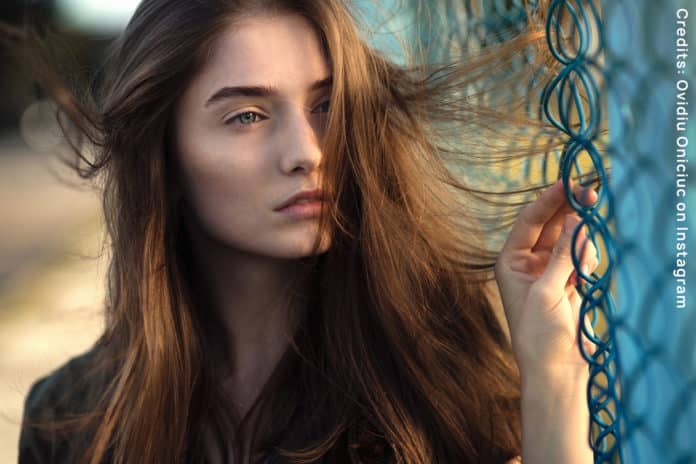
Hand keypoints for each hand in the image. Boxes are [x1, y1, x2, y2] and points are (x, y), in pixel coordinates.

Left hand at [494, 179, 598, 373]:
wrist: (555, 371)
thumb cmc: (539, 335)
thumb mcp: (548, 291)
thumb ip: (562, 255)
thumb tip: (575, 219)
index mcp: (510, 262)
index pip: (529, 221)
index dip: (548, 200)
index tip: (568, 182)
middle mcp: (527, 264)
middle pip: (550, 226)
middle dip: (569, 212)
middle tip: (592, 194)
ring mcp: (549, 273)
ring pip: (569, 241)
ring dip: (580, 244)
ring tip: (583, 266)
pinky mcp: (568, 284)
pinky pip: (580, 259)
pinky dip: (587, 260)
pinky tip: (586, 275)